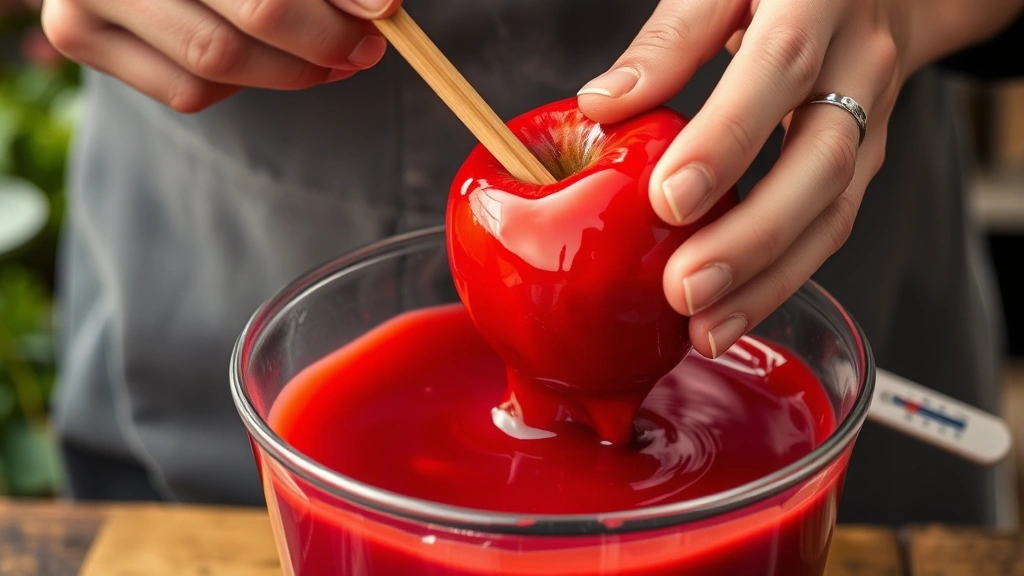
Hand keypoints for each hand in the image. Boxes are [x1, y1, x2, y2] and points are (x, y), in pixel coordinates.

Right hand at [40, 0, 400, 111]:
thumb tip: (380, 7)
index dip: (328, 2)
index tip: (385, 10)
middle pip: (253, 14)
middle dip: (323, 38)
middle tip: (365, 47)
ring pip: (218, 62)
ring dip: (292, 71)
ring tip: (330, 59)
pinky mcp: (78, 35)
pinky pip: (187, 89)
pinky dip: (237, 84)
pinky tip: (254, 57)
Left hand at [577, 0, 1022, 357]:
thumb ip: (670, 40)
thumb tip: (603, 104)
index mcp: (818, 0)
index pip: (779, 69)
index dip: (727, 139)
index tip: (667, 199)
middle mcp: (860, 64)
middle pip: (821, 162)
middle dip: (752, 236)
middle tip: (684, 288)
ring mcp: (871, 120)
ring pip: (834, 212)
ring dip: (768, 279)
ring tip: (704, 326)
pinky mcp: (864, 164)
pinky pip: (829, 230)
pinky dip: (779, 280)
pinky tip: (729, 314)